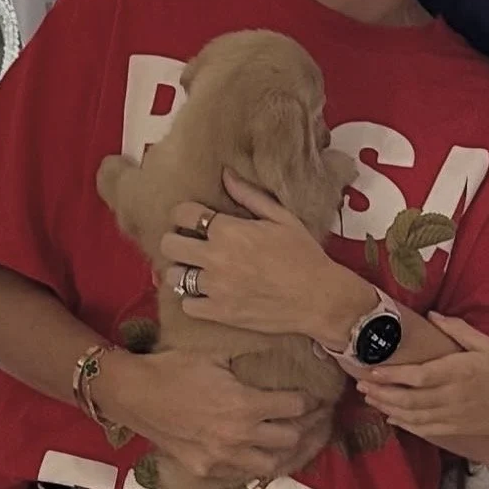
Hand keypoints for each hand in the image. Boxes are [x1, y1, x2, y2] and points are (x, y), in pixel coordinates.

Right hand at [94, 346, 329, 483]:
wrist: (135, 394)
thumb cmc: (175, 368)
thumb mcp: (217, 355)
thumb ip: (249, 357)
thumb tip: (279, 348)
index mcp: (244, 404)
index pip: (295, 407)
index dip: (312, 401)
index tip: (319, 396)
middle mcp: (238, 436)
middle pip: (291, 438)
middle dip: (309, 427)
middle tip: (318, 418)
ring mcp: (222, 458)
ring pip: (273, 465)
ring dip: (290, 452)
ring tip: (300, 440)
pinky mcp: (207, 471)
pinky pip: (245, 474)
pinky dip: (261, 465)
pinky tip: (268, 454)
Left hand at [159, 170, 370, 343]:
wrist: (319, 298)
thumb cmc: (304, 254)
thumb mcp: (282, 218)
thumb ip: (249, 195)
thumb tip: (226, 175)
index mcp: (229, 230)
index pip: (183, 214)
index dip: (184, 213)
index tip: (192, 218)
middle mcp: (215, 258)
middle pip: (169, 245)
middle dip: (176, 240)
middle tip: (189, 243)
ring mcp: (215, 288)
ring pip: (173, 277)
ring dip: (182, 271)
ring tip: (196, 270)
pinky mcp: (219, 313)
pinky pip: (186, 305)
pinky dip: (193, 299)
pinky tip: (205, 293)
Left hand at [356, 313, 488, 446]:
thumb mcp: (486, 344)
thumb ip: (458, 329)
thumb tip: (432, 315)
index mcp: (458, 372)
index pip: (418, 376)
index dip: (392, 375)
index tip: (372, 370)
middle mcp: (452, 396)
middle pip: (409, 398)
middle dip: (382, 392)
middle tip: (361, 385)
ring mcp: (452, 415)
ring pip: (413, 415)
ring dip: (388, 407)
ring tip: (369, 398)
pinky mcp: (454, 428)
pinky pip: (424, 429)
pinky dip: (405, 425)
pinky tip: (391, 417)